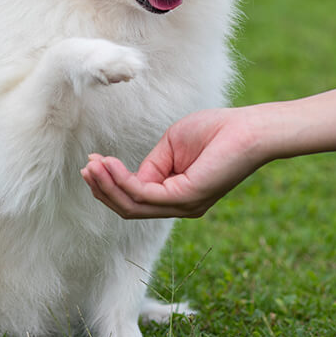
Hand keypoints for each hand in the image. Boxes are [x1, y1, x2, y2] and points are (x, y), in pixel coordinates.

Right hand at [81, 107, 269, 218]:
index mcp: (177, 195)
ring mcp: (184, 205)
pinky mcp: (187, 198)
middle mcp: (180, 206)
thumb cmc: (217, 130)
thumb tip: (132, 177)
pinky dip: (123, 181)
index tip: (94, 161)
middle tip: (86, 168)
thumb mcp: (172, 145)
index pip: (136, 198)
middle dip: (104, 189)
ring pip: (133, 205)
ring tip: (92, 166)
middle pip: (129, 208)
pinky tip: (109, 166)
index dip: (111, 181)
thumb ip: (151, 164)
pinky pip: (145, 195)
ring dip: (107, 186)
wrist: (249, 128)